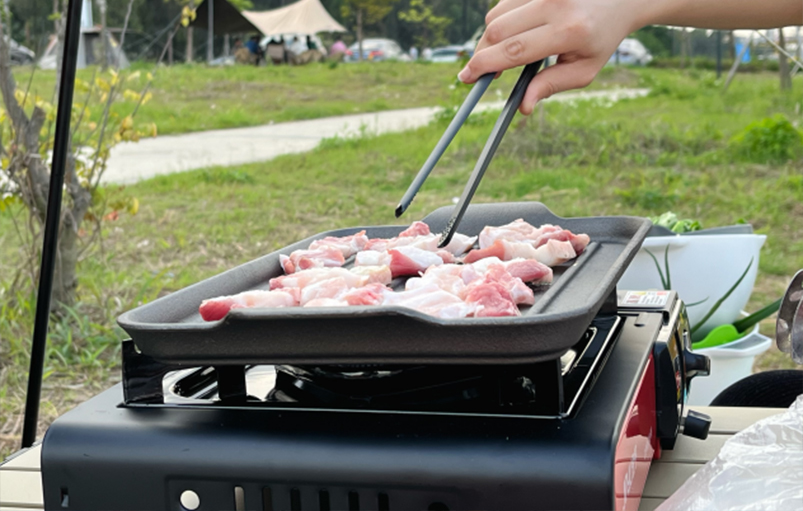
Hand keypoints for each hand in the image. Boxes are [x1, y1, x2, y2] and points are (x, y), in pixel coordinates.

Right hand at [458, 0, 647, 113]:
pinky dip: (504, 19)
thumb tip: (523, 107)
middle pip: (497, 31)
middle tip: (479, 71)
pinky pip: (504, 2)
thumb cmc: (600, 37)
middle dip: (482, 53)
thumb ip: (551, 85)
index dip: (485, 65)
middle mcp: (555, 3)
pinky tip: (521, 26)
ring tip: (512, 48)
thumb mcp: (584, 69)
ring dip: (494, 36)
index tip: (467, 77)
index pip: (514, 50)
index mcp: (569, 31)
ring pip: (496, 15)